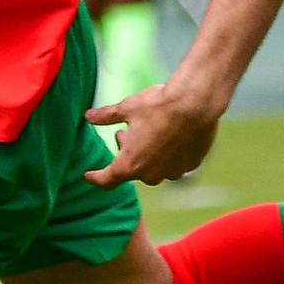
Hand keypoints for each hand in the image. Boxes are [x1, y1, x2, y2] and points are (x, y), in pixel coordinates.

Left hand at [84, 78, 224, 186]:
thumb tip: (88, 116)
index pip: (107, 180)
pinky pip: (174, 163)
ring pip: (154, 168)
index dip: (95, 178)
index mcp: (129, 164)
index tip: (89, 176)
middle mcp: (150, 175)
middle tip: (126, 132)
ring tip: (150, 131)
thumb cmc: (158, 105)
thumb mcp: (126, 108)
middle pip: (132, 170)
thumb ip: (105, 116)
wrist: (196, 103)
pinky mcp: (190, 165)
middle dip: (126, 153)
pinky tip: (172, 134)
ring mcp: (172, 172)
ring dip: (148, 155)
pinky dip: (169, 154)